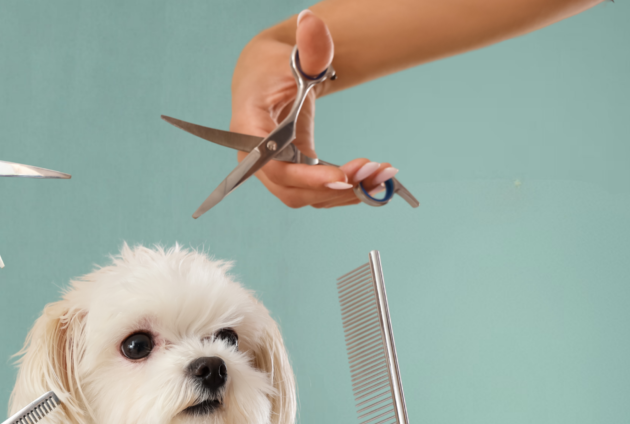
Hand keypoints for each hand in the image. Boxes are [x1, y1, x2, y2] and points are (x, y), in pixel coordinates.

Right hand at [230, 10, 396, 208]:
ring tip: (381, 178)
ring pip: (304, 196)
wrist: (266, 77)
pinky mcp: (289, 174)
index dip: (306, 177)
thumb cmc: (274, 66)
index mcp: (248, 128)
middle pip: (290, 189)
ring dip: (343, 194)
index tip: (343, 177)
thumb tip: (311, 21)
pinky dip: (342, 190)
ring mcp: (271, 170)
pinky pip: (313, 192)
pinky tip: (370, 180)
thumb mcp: (294, 55)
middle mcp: (254, 157)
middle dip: (333, 188)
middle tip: (372, 174)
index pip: (273, 164)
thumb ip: (310, 45)